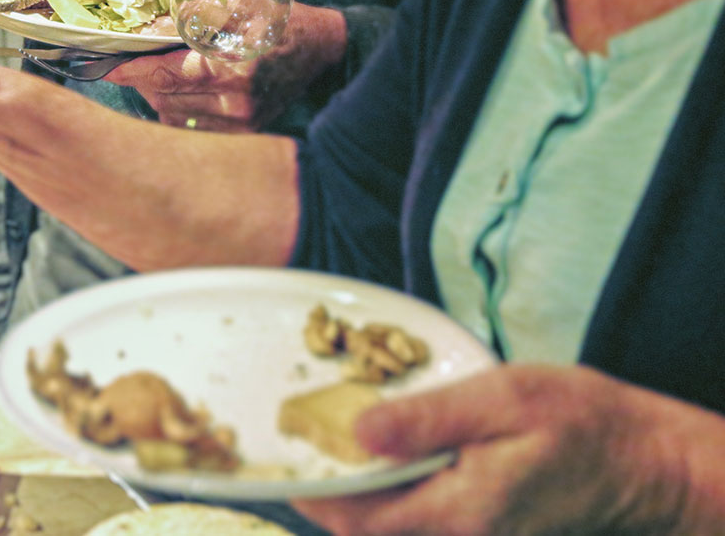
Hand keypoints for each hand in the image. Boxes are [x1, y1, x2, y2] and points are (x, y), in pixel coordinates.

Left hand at [104, 3, 348, 131]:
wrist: (323, 50)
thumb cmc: (279, 20)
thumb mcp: (238, 5)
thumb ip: (191, 15)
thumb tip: (146, 27)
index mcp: (233, 70)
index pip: (166, 74)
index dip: (132, 70)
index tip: (107, 67)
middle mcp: (235, 104)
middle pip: (163, 97)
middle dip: (142, 78)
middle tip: (133, 60)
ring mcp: (240, 125)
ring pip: (173, 115)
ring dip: (157, 94)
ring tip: (159, 72)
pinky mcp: (243, 134)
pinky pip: (191, 127)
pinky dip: (177, 109)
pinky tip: (180, 92)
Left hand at [294, 365, 722, 535]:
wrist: (643, 459)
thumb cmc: (580, 422)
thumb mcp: (501, 400)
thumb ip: (428, 420)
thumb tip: (359, 432)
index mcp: (459, 511)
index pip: (362, 520)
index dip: (315, 496)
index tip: (278, 466)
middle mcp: (462, 533)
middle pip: (371, 529)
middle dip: (329, 496)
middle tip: (293, 447)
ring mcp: (474, 532)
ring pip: (393, 525)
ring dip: (358, 493)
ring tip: (326, 445)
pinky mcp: (483, 522)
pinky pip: (420, 516)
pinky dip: (392, 490)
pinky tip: (383, 451)